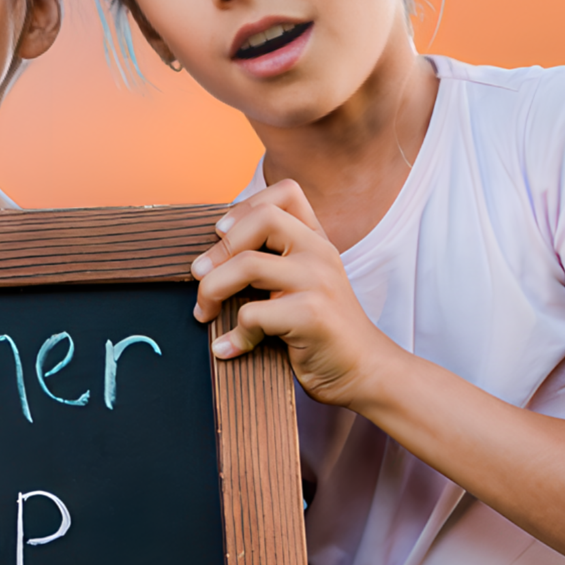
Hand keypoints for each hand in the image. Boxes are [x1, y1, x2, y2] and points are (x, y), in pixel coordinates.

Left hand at [190, 181, 390, 408]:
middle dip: (219, 248)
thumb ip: (274, 263)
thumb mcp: (304, 285)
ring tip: (205, 313)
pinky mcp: (312, 315)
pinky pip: (252, 314)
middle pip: (262, 219)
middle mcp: (320, 253)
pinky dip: (233, 335)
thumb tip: (210, 258)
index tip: (221, 233)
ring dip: (212, 289)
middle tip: (200, 275)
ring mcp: (318, 281)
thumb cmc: (322, 331)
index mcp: (316, 241)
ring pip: (248, 265)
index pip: (286, 193)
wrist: (364, 370)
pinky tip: (230, 348)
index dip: (245, 206)